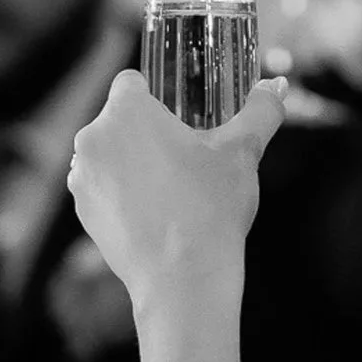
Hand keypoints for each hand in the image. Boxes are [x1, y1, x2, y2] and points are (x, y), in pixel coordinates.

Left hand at [68, 72, 286, 316]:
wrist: (183, 279)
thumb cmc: (211, 209)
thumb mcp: (243, 153)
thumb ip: (261, 111)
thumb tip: (278, 86)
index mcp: (126, 112)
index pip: (132, 82)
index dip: (157, 96)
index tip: (180, 115)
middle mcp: (94, 138)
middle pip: (120, 120)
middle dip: (148, 132)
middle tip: (186, 157)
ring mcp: (83, 177)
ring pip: (111, 154)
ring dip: (133, 162)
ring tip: (172, 189)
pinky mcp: (82, 211)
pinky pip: (103, 188)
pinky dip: (123, 194)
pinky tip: (156, 213)